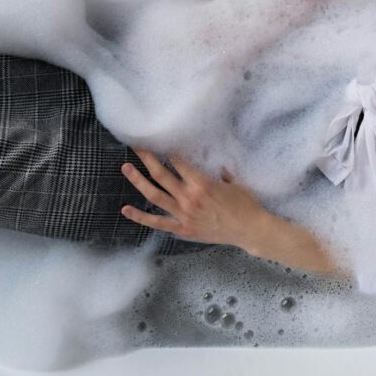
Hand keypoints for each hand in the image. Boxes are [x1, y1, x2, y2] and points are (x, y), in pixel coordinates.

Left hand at [120, 148, 270, 249]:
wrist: (250, 230)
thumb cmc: (246, 204)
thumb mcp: (235, 183)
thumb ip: (221, 175)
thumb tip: (216, 169)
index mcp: (202, 183)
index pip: (179, 164)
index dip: (169, 153)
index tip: (161, 146)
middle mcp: (189, 197)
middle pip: (161, 175)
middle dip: (147, 158)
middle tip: (136, 147)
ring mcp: (183, 214)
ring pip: (154, 195)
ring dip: (138, 180)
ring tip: (126, 167)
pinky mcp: (183, 229)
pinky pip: (157, 222)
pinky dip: (140, 217)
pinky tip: (126, 209)